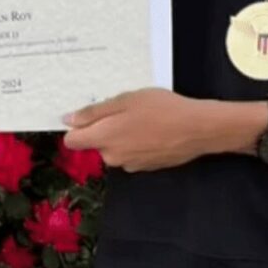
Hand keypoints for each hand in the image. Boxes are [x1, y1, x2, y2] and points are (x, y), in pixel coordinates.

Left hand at [63, 89, 212, 170]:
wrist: (198, 129)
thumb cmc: (162, 110)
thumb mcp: (125, 100)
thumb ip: (94, 112)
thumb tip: (69, 121)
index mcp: (104, 138)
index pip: (72, 141)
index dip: (76, 128)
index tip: (87, 116)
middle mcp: (113, 157)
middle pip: (97, 144)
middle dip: (105, 129)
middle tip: (127, 110)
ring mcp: (130, 164)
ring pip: (116, 148)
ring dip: (123, 136)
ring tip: (144, 119)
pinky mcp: (146, 167)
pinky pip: (133, 154)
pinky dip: (138, 143)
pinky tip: (155, 131)